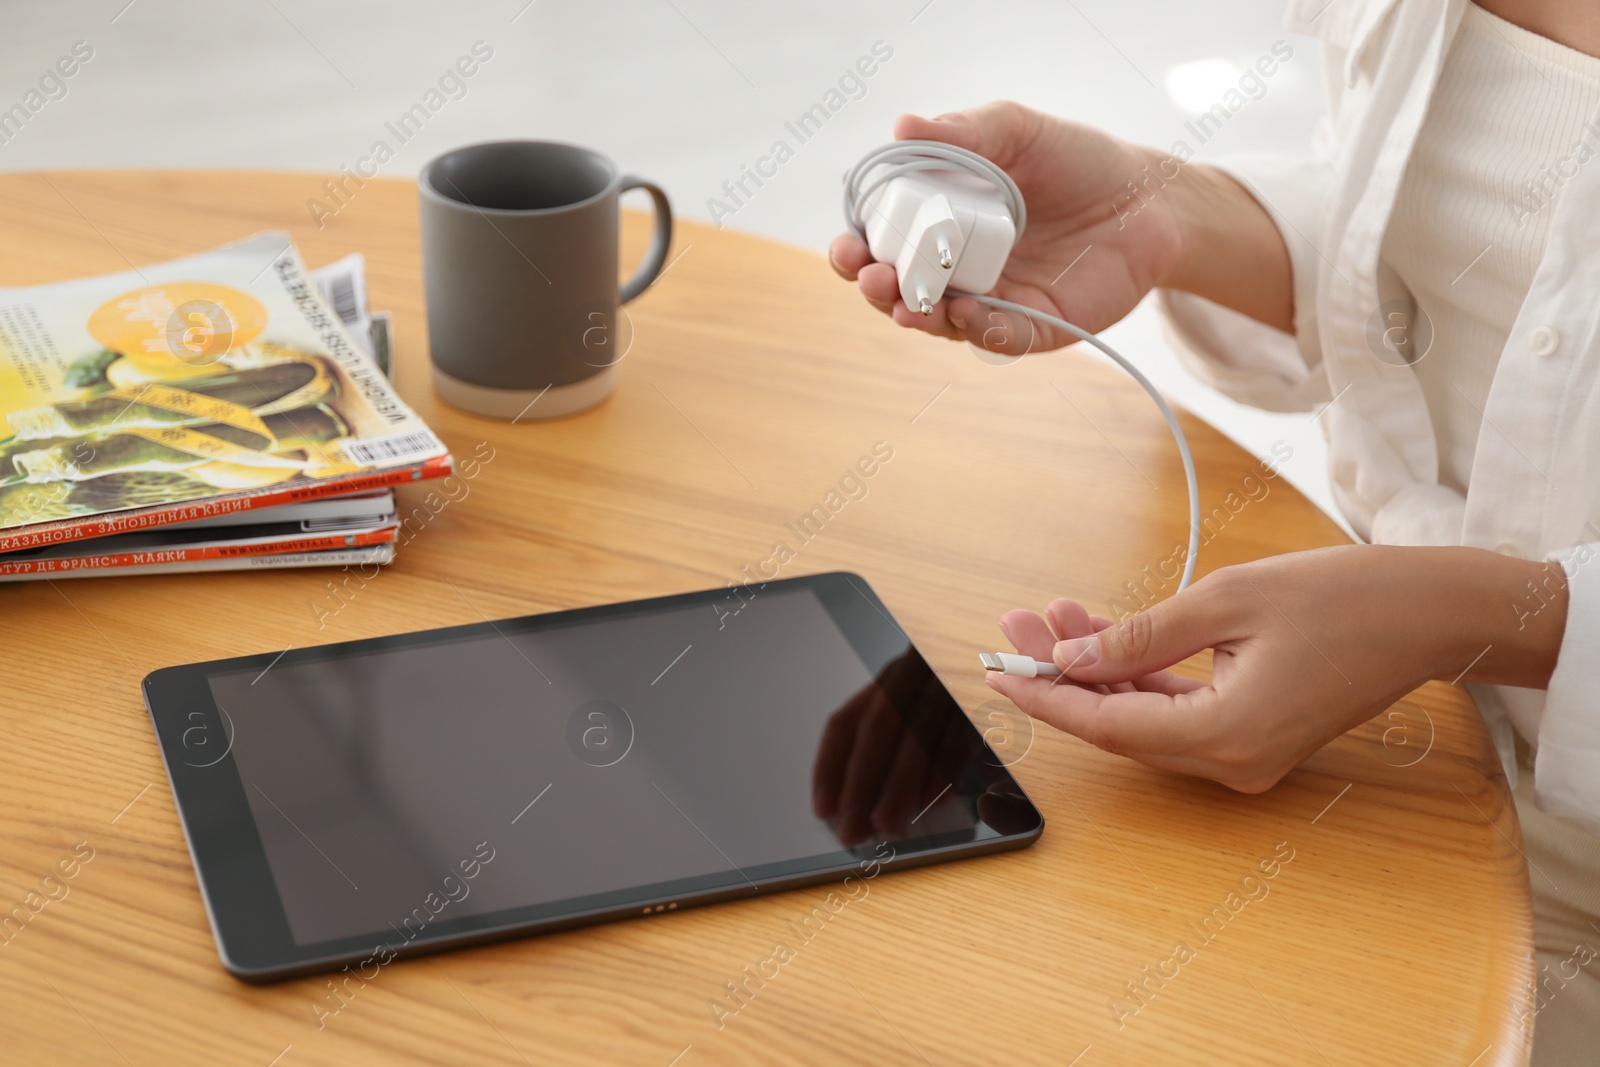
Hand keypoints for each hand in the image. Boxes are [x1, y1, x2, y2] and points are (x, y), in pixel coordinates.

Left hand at [812, 650, 969, 845]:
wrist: (1003, 645)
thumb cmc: (960, 686)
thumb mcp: (924, 704)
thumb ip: (895, 741)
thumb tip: (861, 800)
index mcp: (891, 678)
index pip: (847, 721)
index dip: (830, 767)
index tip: (823, 809)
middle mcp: (914, 674)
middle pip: (877, 728)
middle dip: (861, 783)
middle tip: (852, 829)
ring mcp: (948, 679)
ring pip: (916, 731)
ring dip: (899, 783)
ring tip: (888, 822)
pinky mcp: (980, 693)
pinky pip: (959, 732)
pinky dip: (945, 767)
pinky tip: (933, 799)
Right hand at [829, 101, 1184, 352]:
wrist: (1148, 198)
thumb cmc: (1078, 161)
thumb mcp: (1018, 131)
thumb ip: (965, 131)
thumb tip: (903, 125)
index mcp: (941, 220)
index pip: (883, 240)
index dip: (857, 246)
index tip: (849, 244)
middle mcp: (958, 266)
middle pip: (899, 288)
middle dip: (875, 287)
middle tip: (872, 277)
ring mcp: (992, 299)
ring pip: (939, 320)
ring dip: (915, 315)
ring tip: (904, 304)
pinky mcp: (1032, 325)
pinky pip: (996, 336)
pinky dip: (975, 329)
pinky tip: (964, 313)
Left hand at [985, 546, 1568, 792]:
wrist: (1430, 611)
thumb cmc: (1342, 598)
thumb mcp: (1225, 601)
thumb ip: (1139, 636)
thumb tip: (1070, 659)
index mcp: (1226, 736)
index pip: (1108, 726)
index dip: (1047, 696)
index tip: (998, 669)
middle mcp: (1232, 761)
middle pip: (1120, 723)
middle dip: (1063, 673)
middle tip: (1016, 626)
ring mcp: (1244, 753)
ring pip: (1144, 716)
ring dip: (1098, 668)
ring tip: (1051, 616)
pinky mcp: (1253, 733)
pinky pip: (1178, 710)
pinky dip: (1138, 674)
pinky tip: (1102, 632)